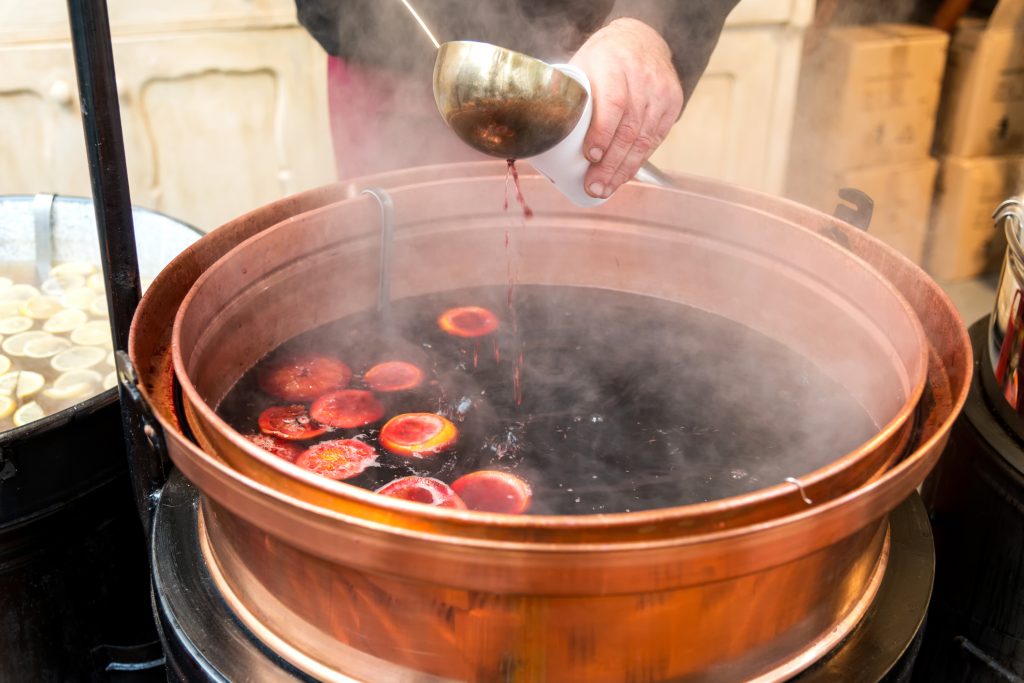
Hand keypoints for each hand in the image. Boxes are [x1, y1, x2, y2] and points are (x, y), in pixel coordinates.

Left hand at [569, 18, 682, 198]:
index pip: (613, 103)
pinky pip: (656, 140)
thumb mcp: (582, 66)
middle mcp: (642, 78)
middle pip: (629, 129)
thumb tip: (538, 135)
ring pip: (644, 140)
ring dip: (623, 170)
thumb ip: (567, 97)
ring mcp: (661, 92)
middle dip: (610, 164)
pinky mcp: (672, 104)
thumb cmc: (603, 60)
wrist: (641, 40)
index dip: (603, 133)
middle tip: (594, 187)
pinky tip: (623, 176)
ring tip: (605, 189)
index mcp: (614, 65)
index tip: (591, 156)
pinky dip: (638, 161)